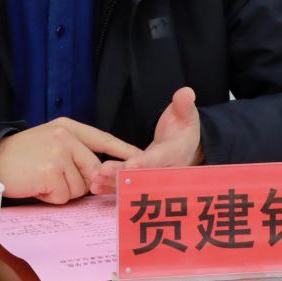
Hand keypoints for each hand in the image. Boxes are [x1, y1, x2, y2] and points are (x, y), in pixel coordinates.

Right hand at [0, 117, 141, 203]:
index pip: (102, 138)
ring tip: (42, 179)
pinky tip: (37, 186)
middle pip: (94, 169)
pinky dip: (52, 197)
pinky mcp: (50, 171)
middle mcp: (65, 136)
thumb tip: (99, 173)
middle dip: (80, 182)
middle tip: (54, 178)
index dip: (123, 150)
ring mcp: (58, 153)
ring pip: (80, 186)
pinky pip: (65, 196)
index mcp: (67, 126)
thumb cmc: (21, 154)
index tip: (140, 159)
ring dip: (63, 191)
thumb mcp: (49, 139)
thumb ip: (74, 149)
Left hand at [89, 87, 203, 194]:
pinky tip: (95, 187)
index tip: (128, 165)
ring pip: (133, 184)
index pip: (159, 159)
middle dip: (123, 177)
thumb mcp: (186, 114)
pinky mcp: (143, 180)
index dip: (144, 163)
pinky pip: (128, 186)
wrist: (184, 146)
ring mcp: (153, 178)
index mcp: (175, 153)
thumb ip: (184, 104)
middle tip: (101, 172)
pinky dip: (112, 187)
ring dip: (113, 184)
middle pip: (142, 176)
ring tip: (94, 181)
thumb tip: (187, 93)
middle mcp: (165, 170)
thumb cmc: (183, 127)